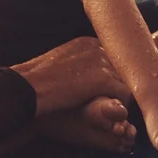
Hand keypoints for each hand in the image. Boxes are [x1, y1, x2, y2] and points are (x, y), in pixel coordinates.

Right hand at [11, 37, 128, 117]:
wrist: (29, 88)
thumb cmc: (37, 82)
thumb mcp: (60, 65)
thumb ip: (78, 65)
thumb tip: (86, 77)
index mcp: (87, 43)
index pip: (115, 57)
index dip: (115, 76)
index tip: (112, 89)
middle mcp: (97, 47)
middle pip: (124, 68)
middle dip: (122, 85)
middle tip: (120, 101)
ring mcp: (102, 62)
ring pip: (128, 81)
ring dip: (123, 97)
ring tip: (115, 109)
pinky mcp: (103, 79)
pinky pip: (126, 94)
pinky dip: (122, 105)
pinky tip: (114, 114)